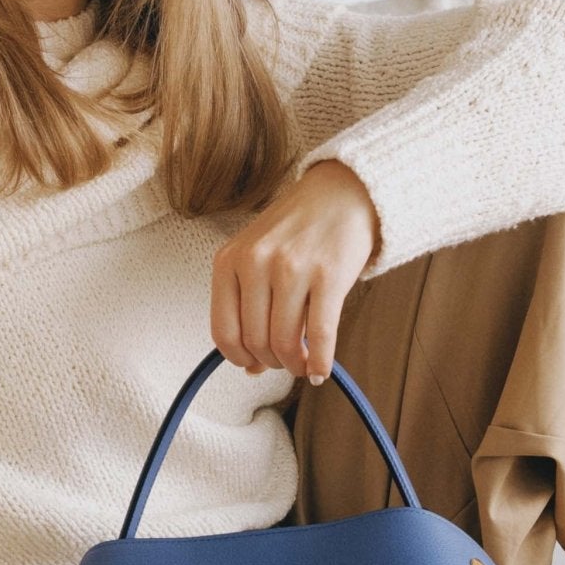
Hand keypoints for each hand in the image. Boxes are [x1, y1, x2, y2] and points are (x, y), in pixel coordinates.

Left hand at [210, 159, 379, 381]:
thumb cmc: (296, 230)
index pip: (223, 331)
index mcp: (229, 259)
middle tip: (286, 362)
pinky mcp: (328, 275)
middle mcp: (255, 262)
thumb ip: (248, 308)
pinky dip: (321, 362)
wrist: (340, 193)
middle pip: (256, 341)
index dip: (240, 358)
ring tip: (303, 365)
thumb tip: (251, 368)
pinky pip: (321, 334)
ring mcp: (292, 267)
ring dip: (295, 365)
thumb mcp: (257, 258)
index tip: (255, 363)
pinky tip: (322, 371)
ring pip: (285, 342)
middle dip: (272, 362)